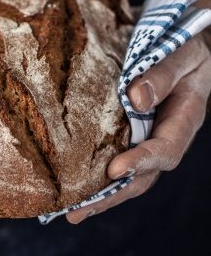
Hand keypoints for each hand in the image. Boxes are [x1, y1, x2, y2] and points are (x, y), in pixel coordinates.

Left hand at [66, 35, 210, 223]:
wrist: (177, 44)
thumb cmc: (182, 47)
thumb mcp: (181, 55)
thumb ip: (163, 75)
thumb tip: (136, 99)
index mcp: (184, 119)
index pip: (165, 149)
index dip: (142, 162)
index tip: (115, 170)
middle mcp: (164, 135)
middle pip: (143, 175)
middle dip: (112, 195)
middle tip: (79, 212)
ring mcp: (146, 136)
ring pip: (128, 174)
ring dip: (101, 194)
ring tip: (71, 210)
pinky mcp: (128, 131)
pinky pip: (114, 155)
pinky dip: (96, 173)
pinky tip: (74, 183)